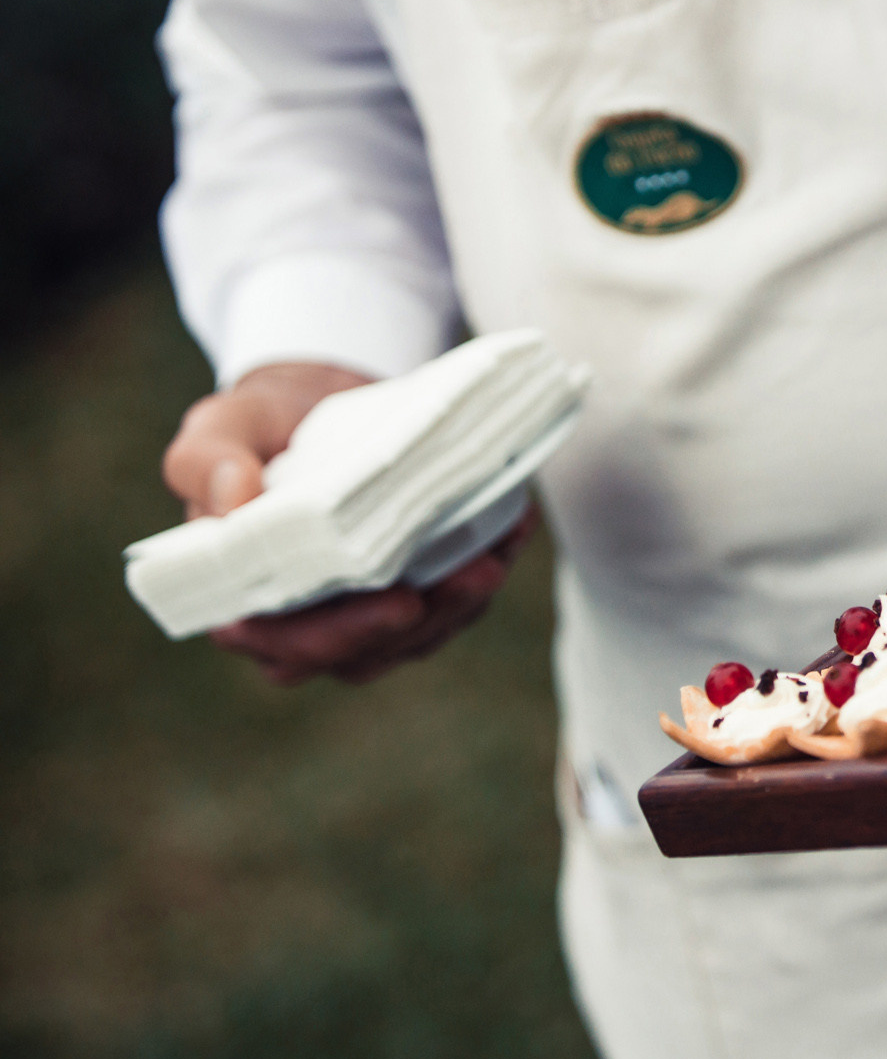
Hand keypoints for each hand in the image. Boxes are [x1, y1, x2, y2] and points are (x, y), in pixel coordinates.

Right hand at [163, 361, 531, 685]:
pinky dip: (484, 573)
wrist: (312, 404)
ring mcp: (360, 610)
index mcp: (241, 598)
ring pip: (414, 638)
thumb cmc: (256, 427)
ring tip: (494, 560)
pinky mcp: (410, 588)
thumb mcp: (219, 428)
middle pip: (361, 653)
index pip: (281, 643)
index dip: (337, 638)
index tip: (398, 605)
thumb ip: (205, 462)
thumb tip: (233, 501)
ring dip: (460, 607)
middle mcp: (302, 619)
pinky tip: (510, 534)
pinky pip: (451, 603)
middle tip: (471, 579)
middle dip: (421, 625)